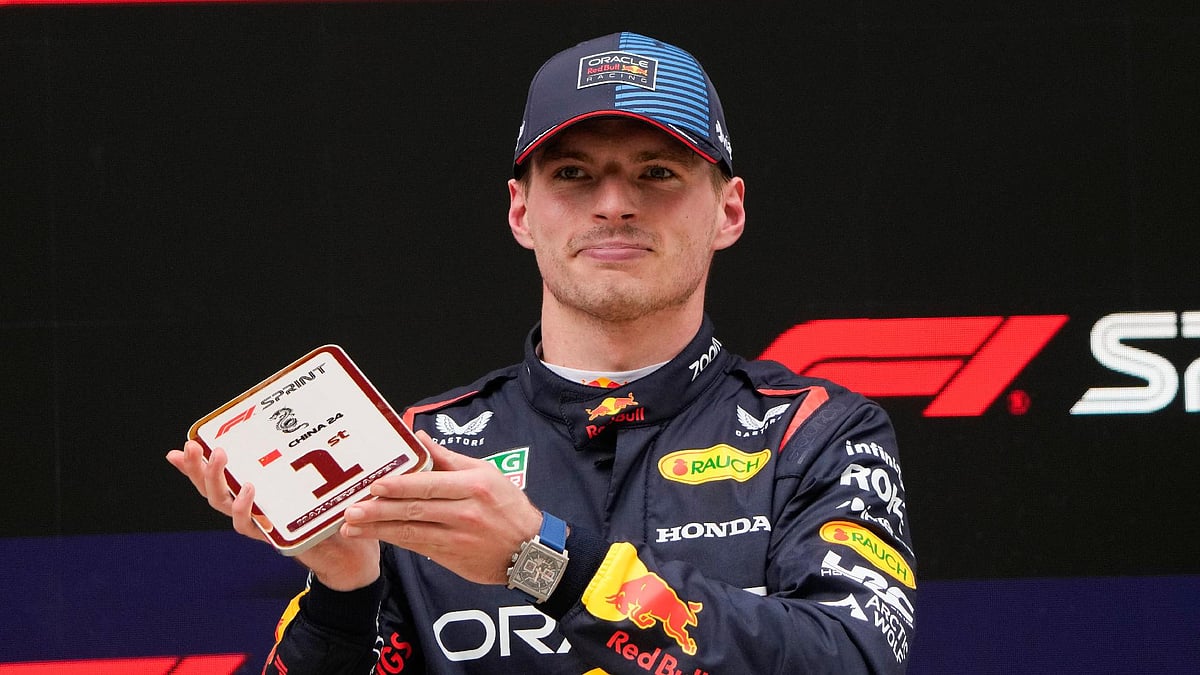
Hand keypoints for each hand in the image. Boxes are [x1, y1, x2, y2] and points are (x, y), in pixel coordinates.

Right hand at [166, 440, 380, 590]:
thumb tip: (307, 425)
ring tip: (219, 456)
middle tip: (192, 446)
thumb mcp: (318, 480)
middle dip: (198, 468)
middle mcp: (250, 509)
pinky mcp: (272, 536)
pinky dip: (244, 507)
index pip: (218, 478)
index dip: (197, 466)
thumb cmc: (332, 512)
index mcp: (254, 495)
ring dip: (216, 480)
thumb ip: (307, 461)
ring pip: (223, 504)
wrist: (349, 550)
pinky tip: (248, 488)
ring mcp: (258, 523)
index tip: (183, 445)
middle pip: (212, 489)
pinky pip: (248, 525)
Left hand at [341, 431, 542, 585]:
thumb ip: (450, 459)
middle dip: (380, 509)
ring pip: (412, 531)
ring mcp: (458, 537)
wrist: (531, 550)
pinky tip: (375, 536)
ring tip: (351, 526)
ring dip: (379, 528)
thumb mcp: (487, 474)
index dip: (401, 486)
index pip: (431, 484)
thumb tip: (420, 440)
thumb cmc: (508, 507)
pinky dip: (394, 540)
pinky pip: (418, 546)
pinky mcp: (452, 555)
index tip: (375, 485)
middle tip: (351, 509)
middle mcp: (466, 512)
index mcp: (474, 486)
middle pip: (416, 509)